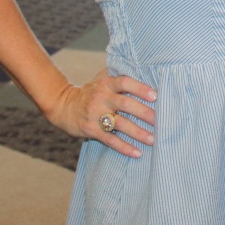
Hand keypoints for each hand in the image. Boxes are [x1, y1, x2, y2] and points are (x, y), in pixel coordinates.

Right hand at [43, 69, 157, 157]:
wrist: (64, 106)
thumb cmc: (92, 91)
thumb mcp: (102, 78)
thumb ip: (120, 75)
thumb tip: (148, 72)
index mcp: (106, 83)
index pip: (125, 82)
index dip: (140, 88)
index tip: (155, 96)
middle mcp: (101, 97)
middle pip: (125, 104)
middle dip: (144, 113)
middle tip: (160, 121)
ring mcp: (95, 114)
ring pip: (119, 124)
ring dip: (137, 133)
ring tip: (153, 140)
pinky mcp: (91, 130)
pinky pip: (110, 140)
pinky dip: (124, 147)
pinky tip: (137, 153)